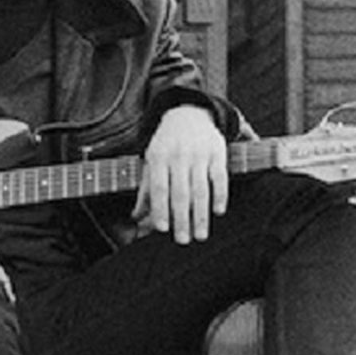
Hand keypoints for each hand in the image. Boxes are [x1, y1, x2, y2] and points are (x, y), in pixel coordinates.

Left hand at [135, 104, 228, 241]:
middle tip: (183, 241)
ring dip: (201, 215)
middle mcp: (179, 155)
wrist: (189, 113)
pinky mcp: (218, 153)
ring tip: (200, 236)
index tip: (161, 229)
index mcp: (159, 157)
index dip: (160, 209)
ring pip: (201, 189)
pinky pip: (220, 177)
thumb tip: (135, 217)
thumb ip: (146, 189)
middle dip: (181, 219)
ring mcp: (200, 154)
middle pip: (180, 193)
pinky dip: (220, 195)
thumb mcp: (151, 161)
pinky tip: (218, 212)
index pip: (159, 188)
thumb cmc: (166, 144)